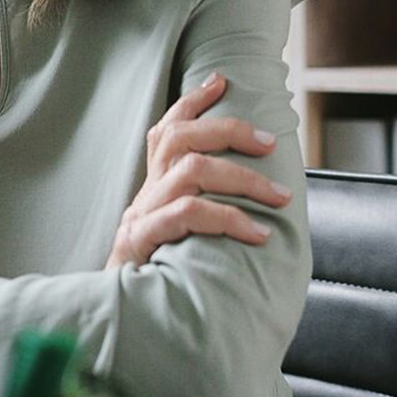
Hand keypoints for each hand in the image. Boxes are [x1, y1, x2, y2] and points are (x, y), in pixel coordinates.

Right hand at [105, 73, 292, 268]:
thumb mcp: (176, 236)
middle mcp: (146, 192)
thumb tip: (264, 203)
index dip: (192, 102)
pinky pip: (188, 214)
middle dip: (228, 130)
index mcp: (154, 186)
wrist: (116, 315)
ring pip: (192, 171)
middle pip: (180, 138)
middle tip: (270, 143)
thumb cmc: (159, 274)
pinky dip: (228, 219)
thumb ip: (202, 214)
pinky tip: (257, 235)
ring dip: (243, 179)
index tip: (220, 81)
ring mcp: (142, 213)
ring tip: (279, 197)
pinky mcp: (143, 239)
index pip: (168, 129)